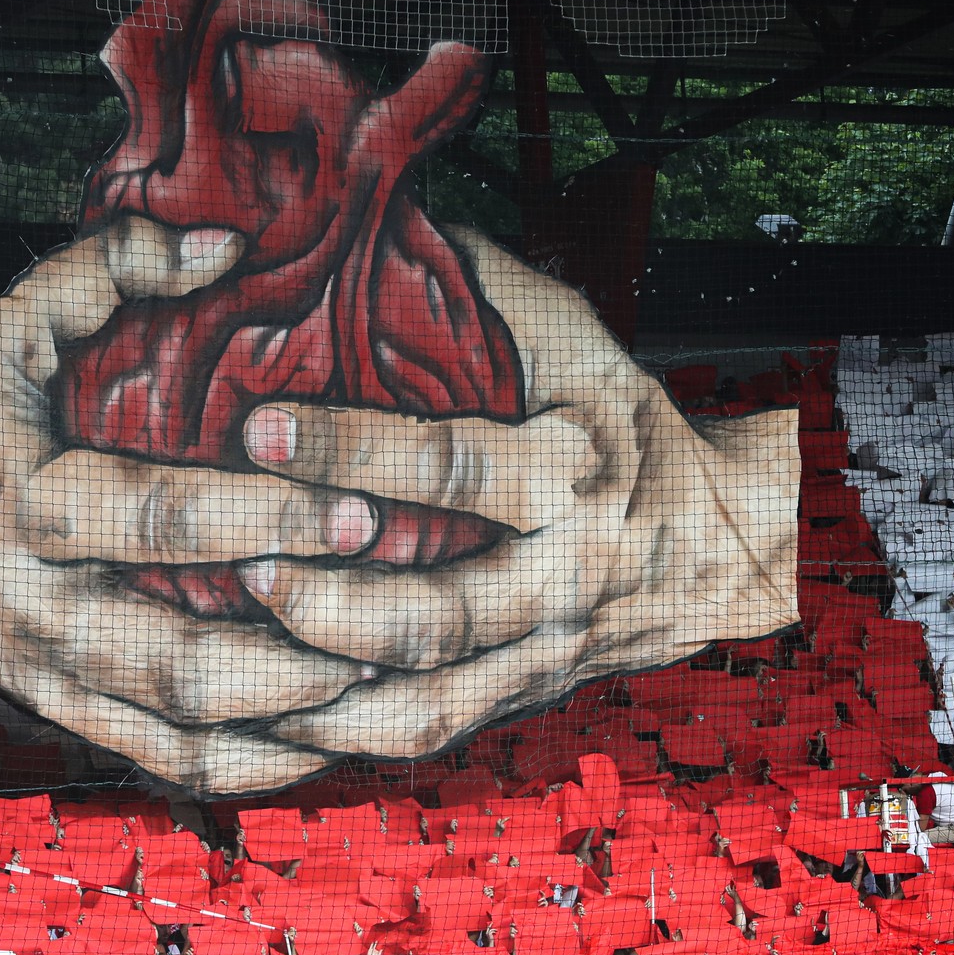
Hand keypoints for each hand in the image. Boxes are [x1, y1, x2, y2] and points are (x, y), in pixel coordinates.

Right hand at [0, 217, 390, 792]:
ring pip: (182, 727)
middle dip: (294, 646)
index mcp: (22, 507)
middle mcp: (37, 610)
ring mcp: (53, 677)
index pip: (154, 518)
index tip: (361, 508)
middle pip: (176, 656)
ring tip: (383, 680)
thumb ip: (109, 268)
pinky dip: (253, 764)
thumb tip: (227, 244)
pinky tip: (327, 740)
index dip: (262, 517)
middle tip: (395, 617)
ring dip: (289, 716)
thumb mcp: (10, 327)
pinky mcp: (72, 714)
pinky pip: (169, 761)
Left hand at [232, 227, 796, 756]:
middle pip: (438, 611)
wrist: (718, 540)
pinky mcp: (522, 695)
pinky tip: (273, 718)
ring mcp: (542, 650)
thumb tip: (366, 219)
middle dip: (330, 600)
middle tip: (241, 565)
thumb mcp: (573, 337)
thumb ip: (477, 287)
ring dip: (325, 690)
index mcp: (576, 470)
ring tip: (236, 658)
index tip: (258, 428)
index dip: (352, 450)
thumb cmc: (621, 418)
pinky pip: (430, 732)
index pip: (454, 466)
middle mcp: (563, 574)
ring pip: (428, 697)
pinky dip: (349, 735)